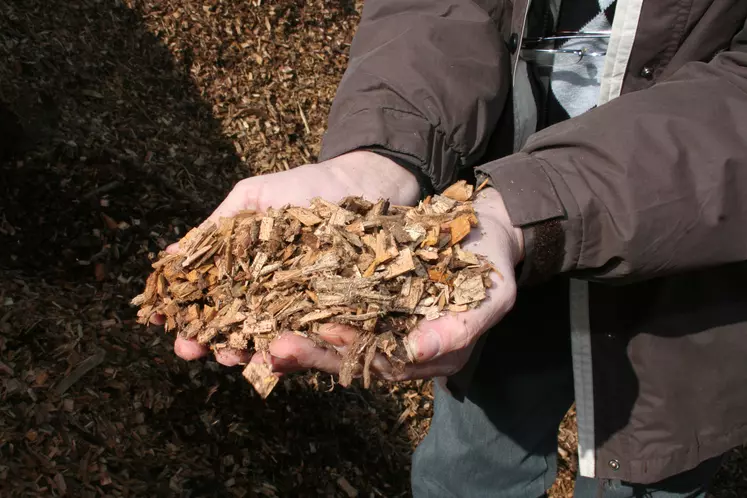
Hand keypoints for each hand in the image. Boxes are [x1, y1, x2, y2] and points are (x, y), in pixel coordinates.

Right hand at [158, 151, 420, 364]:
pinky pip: (316, 338)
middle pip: (237, 330)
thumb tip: (167, 256)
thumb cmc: (303, 186)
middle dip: (209, 343)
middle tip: (190, 349)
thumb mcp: (252, 199)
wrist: (361, 183)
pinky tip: (278, 350)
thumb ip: (216, 228)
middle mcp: (272, 298)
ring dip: (247, 353)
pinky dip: (297, 349)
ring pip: (272, 341)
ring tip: (232, 356)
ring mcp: (305, 310)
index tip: (160, 322)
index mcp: (247, 275)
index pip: (211, 303)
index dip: (185, 315)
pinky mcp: (338, 315)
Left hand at [267, 186, 523, 380]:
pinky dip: (304, 307)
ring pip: (334, 336)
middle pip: (351, 357)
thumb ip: (461, 328)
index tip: (324, 335)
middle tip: (274, 347)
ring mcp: (380, 323)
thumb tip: (417, 351)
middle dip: (311, 354)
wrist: (483, 230)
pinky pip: (332, 307)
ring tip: (262, 334)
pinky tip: (274, 302)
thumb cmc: (493, 265)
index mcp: (429, 356)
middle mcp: (400, 346)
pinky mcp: (366, 299)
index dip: (354, 351)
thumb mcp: (492, 297)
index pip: (386, 364)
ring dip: (299, 335)